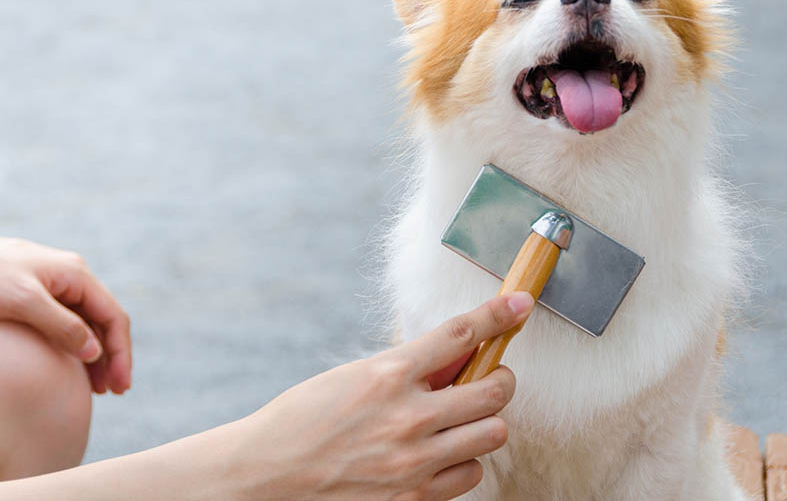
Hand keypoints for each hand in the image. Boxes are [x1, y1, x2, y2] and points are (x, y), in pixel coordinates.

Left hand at [0, 219, 130, 393]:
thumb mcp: (22, 302)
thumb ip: (62, 326)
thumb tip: (95, 352)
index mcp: (76, 274)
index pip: (113, 317)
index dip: (121, 353)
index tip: (120, 385)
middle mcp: (70, 278)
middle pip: (103, 321)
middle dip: (112, 357)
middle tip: (113, 391)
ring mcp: (53, 286)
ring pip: (85, 324)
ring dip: (95, 354)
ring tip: (96, 386)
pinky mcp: (34, 295)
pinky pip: (66, 323)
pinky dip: (74, 346)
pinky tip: (70, 367)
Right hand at [220, 292, 533, 499]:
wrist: (267, 475)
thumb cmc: (304, 420)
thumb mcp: (354, 376)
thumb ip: (407, 367)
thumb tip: (458, 354)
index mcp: (387, 374)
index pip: (460, 334)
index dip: (498, 315)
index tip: (519, 304)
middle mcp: (407, 416)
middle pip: (495, 390)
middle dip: (500, 379)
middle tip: (489, 379)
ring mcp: (414, 461)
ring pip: (493, 434)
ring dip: (484, 423)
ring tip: (461, 421)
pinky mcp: (414, 498)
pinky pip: (471, 475)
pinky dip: (463, 463)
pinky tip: (440, 455)